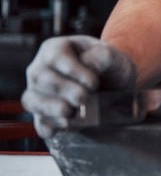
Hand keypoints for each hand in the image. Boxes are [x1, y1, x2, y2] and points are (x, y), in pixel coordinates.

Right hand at [21, 35, 135, 137]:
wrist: (115, 86)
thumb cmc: (109, 66)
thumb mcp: (112, 55)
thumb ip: (102, 56)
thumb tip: (88, 66)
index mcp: (56, 49)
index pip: (54, 57)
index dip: (73, 71)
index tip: (93, 82)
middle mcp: (41, 69)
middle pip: (39, 79)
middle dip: (64, 91)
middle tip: (84, 98)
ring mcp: (38, 93)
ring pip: (31, 100)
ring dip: (53, 109)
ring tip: (74, 112)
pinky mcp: (43, 114)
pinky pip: (38, 122)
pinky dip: (50, 126)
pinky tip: (67, 125)